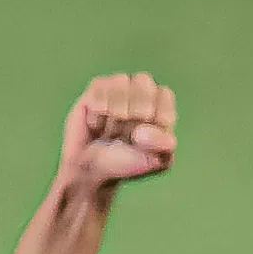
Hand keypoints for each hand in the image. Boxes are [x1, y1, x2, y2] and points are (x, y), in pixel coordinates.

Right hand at [59, 71, 176, 192]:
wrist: (89, 172)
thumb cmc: (124, 165)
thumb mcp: (151, 163)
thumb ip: (161, 148)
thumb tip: (152, 135)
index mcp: (161, 106)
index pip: (163, 94)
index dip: (153, 116)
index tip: (145, 139)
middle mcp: (142, 92)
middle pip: (143, 82)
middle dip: (134, 113)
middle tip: (126, 136)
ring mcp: (118, 88)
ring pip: (120, 83)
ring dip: (114, 114)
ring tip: (111, 132)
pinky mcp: (96, 89)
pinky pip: (98, 91)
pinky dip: (97, 113)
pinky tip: (96, 125)